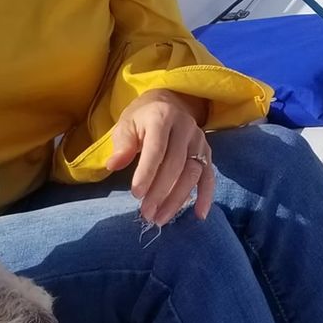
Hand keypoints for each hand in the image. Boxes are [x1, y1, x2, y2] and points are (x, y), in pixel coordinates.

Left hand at [106, 90, 215, 225]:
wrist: (166, 105)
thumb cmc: (141, 119)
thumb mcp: (126, 125)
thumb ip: (122, 145)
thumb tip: (113, 165)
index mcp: (162, 117)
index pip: (157, 148)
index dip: (147, 172)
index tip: (136, 194)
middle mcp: (185, 127)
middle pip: (176, 164)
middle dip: (161, 191)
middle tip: (146, 213)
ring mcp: (199, 140)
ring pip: (193, 173)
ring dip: (178, 199)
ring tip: (160, 218)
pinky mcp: (207, 152)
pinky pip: (209, 176)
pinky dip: (206, 196)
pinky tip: (199, 214)